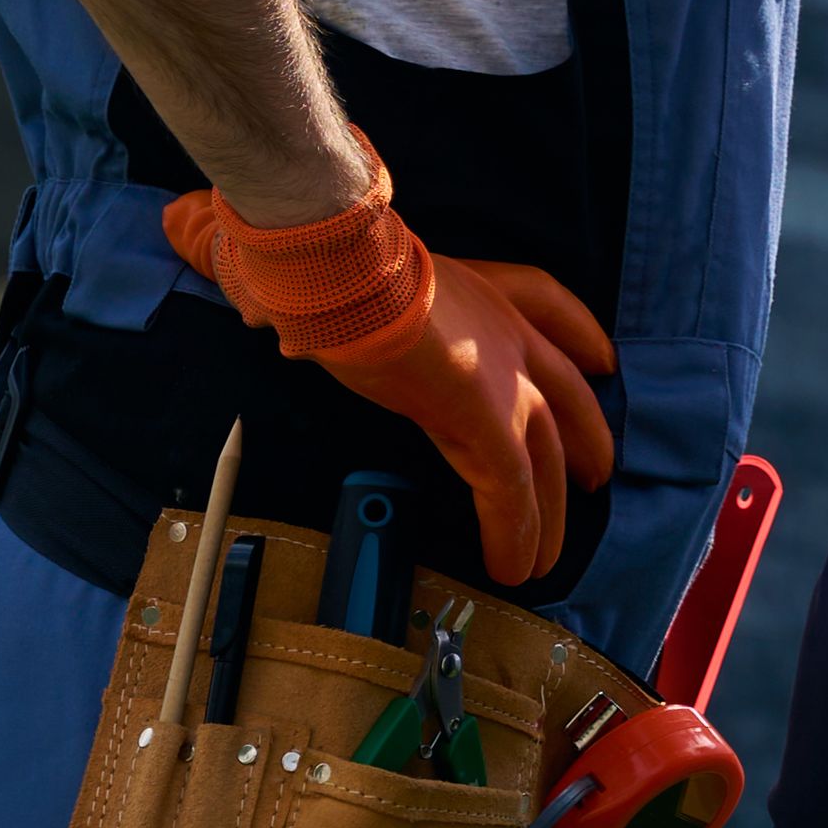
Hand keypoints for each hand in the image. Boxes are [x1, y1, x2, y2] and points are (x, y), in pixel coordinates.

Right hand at [164, 145, 620, 579]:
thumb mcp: (341, 270)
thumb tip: (224, 259)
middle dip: (585, 434)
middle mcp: (506, 329)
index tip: (603, 357)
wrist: (340, 272)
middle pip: (568, 391)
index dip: (581, 334)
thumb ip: (322, 281)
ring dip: (549, 512)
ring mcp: (505, 376)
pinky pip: (514, 493)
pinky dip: (517, 533)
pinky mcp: (489, 421)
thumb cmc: (329, 264)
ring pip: (545, 458)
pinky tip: (517, 568)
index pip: (547, 301)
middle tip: (597, 472)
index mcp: (478, 286)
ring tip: (547, 556)